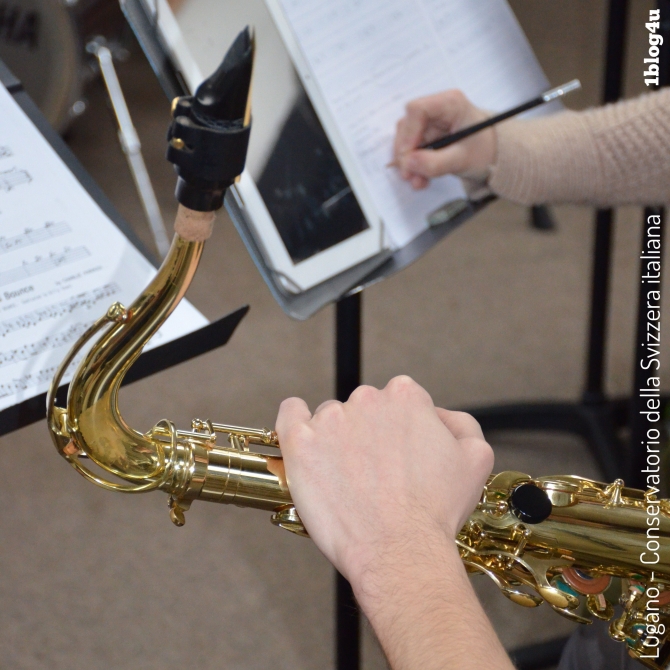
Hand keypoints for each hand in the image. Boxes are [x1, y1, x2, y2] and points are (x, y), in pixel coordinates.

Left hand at [275, 376, 493, 588]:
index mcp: (406, 396)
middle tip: (374, 473)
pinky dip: (294, 420)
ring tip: (345, 479)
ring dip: (334, 439)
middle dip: (367, 434)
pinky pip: (290, 414)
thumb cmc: (435, 511)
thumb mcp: (475, 459)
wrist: (399, 551)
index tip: (396, 454)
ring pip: (328, 418)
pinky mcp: (301, 441)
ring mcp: (331, 419)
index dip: (398, 429)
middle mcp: (367, 399)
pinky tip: (305, 439)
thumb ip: (460, 423)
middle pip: (362, 408)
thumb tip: (438, 415)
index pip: (397, 400)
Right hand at [393, 90, 495, 188]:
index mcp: (450, 104)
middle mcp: (437, 109)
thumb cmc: (486, 150)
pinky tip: (421, 179)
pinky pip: (412, 151)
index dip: (408, 134)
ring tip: (417, 181)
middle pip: (407, 126)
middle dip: (405, 153)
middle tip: (408, 175)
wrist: (496, 156)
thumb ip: (435, 163)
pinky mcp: (428, 137)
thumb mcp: (462, 160)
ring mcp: (431, 124)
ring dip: (409, 163)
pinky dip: (414, 167)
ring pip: (407, 141)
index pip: (417, 110)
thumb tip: (409, 164)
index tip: (407, 157)